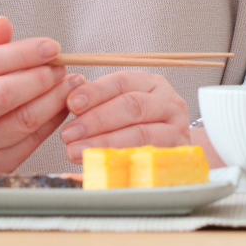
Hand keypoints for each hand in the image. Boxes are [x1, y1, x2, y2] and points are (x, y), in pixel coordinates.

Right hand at [0, 17, 77, 173]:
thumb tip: (2, 23)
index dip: (23, 52)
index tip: (52, 46)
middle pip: (4, 93)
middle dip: (41, 77)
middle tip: (61, 66)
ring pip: (23, 120)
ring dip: (54, 98)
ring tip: (70, 83)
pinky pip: (31, 142)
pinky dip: (52, 121)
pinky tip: (62, 106)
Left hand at [59, 70, 192, 161]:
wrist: (174, 151)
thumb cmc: (138, 126)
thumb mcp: (120, 106)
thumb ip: (96, 100)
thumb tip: (67, 92)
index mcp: (150, 83)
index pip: (121, 82)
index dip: (95, 92)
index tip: (71, 103)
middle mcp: (167, 101)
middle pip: (132, 105)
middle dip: (96, 120)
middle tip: (68, 134)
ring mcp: (176, 126)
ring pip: (141, 132)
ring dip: (104, 142)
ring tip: (75, 151)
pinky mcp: (178, 152)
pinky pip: (149, 156)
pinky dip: (123, 159)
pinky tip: (102, 163)